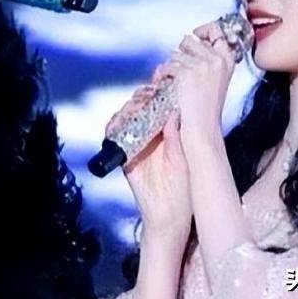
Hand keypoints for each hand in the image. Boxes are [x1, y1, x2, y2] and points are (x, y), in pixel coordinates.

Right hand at [109, 84, 191, 234]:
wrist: (169, 214)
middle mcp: (149, 137)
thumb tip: (172, 112)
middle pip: (139, 110)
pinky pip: (113, 138)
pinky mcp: (124, 157)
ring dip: (127, 110)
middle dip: (140, 98)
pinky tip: (119, 123)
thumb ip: (174, 138)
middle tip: (146, 94)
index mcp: (166, 134)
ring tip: (135, 106)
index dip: (156, 94)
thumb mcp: (182, 159)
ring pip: (125, 120)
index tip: (159, 84)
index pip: (158, 108)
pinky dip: (113, 128)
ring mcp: (135, 146)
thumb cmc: (184, 188)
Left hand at [156, 21, 237, 142]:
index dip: (202, 30)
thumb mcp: (215, 77)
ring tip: (178, 83)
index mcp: (227, 59)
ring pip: (176, 52)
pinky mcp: (186, 72)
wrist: (202, 126)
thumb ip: (209, 58)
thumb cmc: (206, 105)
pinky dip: (164, 76)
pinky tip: (172, 87)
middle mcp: (217, 59)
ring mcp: (202, 64)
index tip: (196, 34)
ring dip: (172, 66)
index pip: (216, 29)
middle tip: (182, 70)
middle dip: (182, 52)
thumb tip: (190, 39)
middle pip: (190, 39)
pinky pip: (167, 66)